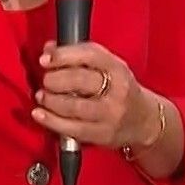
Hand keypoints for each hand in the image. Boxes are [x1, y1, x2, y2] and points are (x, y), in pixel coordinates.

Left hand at [34, 41, 152, 149]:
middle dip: (54, 79)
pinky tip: (40, 114)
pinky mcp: (102, 134)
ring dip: (51, 100)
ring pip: (74, 106)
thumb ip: (79, 56)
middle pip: (80, 80)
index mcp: (117, 68)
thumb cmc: (120, 89)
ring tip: (42, 96)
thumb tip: (48, 50)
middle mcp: (117, 90)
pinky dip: (51, 121)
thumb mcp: (108, 67)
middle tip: (45, 79)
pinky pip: (72, 129)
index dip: (63, 55)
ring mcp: (110, 114)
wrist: (144, 120)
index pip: (90, 55)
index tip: (45, 59)